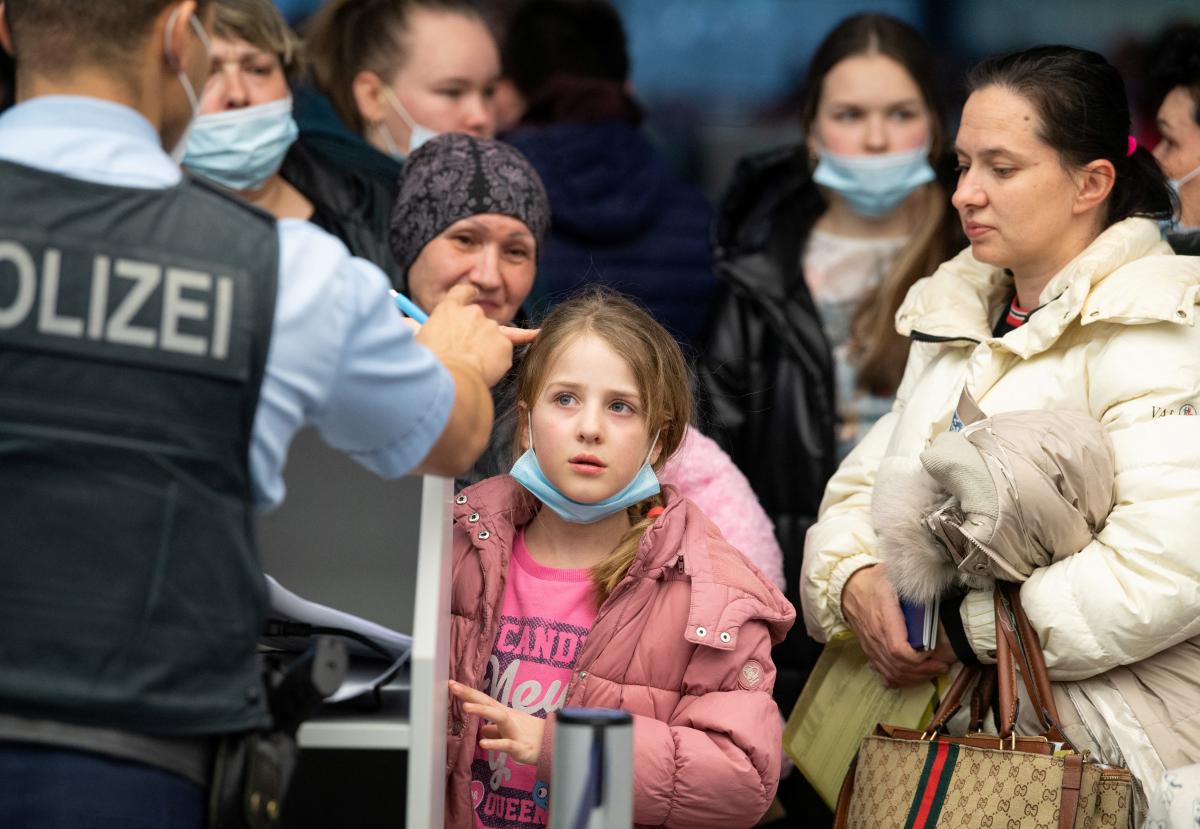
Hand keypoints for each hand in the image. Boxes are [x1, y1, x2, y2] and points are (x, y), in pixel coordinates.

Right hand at [416, 285, 535, 386]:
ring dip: (486, 349)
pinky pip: (503, 353)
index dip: (468, 293)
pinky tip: (485, 372)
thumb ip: (420, 330)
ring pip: (492, 337)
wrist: (452, 380)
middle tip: (467, 352)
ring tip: (472, 366)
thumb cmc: (430, 364)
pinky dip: (497, 362)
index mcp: (448, 310)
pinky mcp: (504, 344)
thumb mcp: (418, 341)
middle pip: (479, 319)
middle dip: (476, 333)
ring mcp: (491, 328)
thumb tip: (410, 324)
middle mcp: (473, 313)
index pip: (462, 292)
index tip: (473, 294)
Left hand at [449, 680, 544, 764]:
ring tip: (465, 708)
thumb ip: (494, 730)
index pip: (484, 700)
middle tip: (454, 686)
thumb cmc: (529, 735)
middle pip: (488, 703)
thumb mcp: (509, 731)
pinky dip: (495, 743)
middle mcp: (508, 718)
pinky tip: (482, 743)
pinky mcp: (520, 747)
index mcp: (503, 714)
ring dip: (482, 711)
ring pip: (499, 718)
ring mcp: (514, 731)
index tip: (452, 684)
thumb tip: (482, 730)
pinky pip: (507, 744)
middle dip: (471, 694)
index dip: (468, 692)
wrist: (553, 744)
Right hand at [841, 565, 953, 687]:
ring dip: (914, 677)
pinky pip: (883, 672)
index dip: (918, 658)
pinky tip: (911, 677)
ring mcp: (871, 646)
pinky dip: (899, 679)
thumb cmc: (874, 581)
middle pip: (898, 666)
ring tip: (931, 672)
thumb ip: (913, 582)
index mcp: (884, 618)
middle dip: (923, 671)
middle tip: (942, 666)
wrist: (848, 588)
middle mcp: (876, 636)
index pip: (899, 650)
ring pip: (891, 673)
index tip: (932, 652)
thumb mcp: (893, 576)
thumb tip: (933, 585)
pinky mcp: (870, 650)